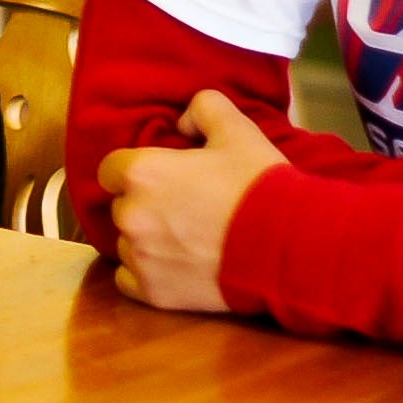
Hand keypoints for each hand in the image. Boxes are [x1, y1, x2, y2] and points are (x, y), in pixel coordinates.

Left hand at [97, 88, 290, 312]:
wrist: (291, 248)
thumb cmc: (260, 186)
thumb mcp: (236, 129)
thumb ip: (202, 108)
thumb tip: (182, 122)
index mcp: (141, 172)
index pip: (111, 169)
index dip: (135, 170)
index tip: (162, 178)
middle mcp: (130, 216)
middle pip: (122, 207)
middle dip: (146, 205)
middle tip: (184, 208)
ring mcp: (140, 258)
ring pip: (127, 244)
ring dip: (147, 240)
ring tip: (186, 240)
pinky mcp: (154, 294)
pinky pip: (129, 280)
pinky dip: (146, 274)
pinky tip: (176, 266)